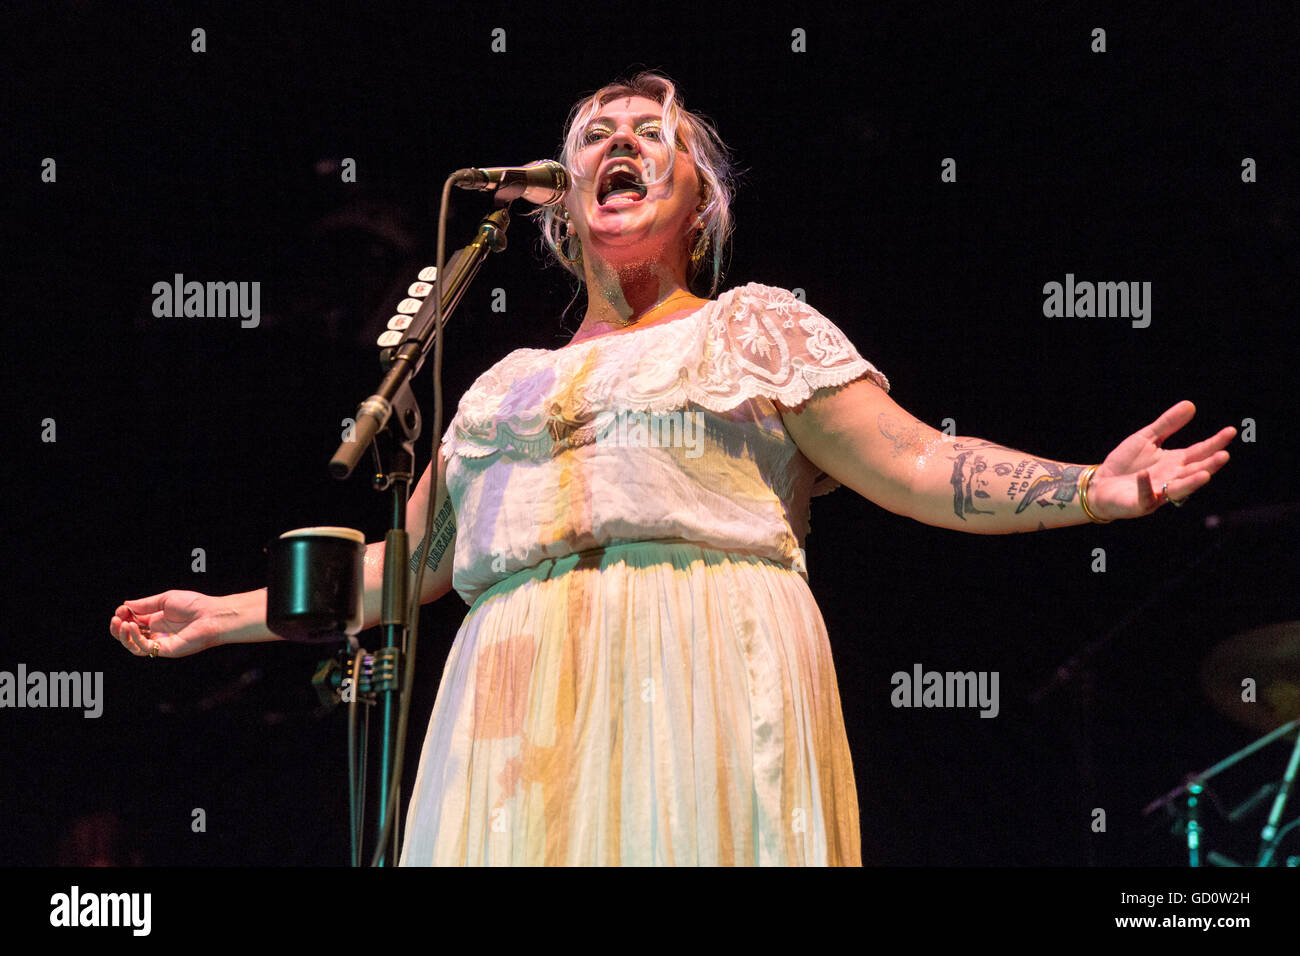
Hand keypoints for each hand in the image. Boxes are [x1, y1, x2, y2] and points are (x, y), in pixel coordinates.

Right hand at [110, 590, 236, 658]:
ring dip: (123, 635)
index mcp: (157, 619)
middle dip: (119, 628)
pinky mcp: (164, 650)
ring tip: (121, 624)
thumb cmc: (194, 605)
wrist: (211, 615)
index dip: (124, 616)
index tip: (121, 610)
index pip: (133, 621)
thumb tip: (125, 605)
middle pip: (130, 635)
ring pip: (134, 645)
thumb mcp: (165, 599)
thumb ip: (145, 604)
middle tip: (116, 620)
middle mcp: (157, 632)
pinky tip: (132, 627)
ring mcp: (160, 642)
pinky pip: (144, 648)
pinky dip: (134, 638)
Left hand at [1089, 400, 1234, 519]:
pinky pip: (1145, 496)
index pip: (1199, 452)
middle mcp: (1172, 479)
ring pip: (1179, 489)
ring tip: (1205, 474)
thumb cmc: (1125, 463)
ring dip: (1192, 483)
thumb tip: (1190, 404)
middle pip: (1194, 472)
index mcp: (1175, 462)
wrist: (1101, 484)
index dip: (1215, 443)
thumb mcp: (1146, 438)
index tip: (1230, 431)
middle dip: (1209, 465)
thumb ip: (1168, 424)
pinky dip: (1145, 486)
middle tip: (1224, 456)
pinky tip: (1145, 474)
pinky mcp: (1140, 503)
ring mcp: (1158, 492)